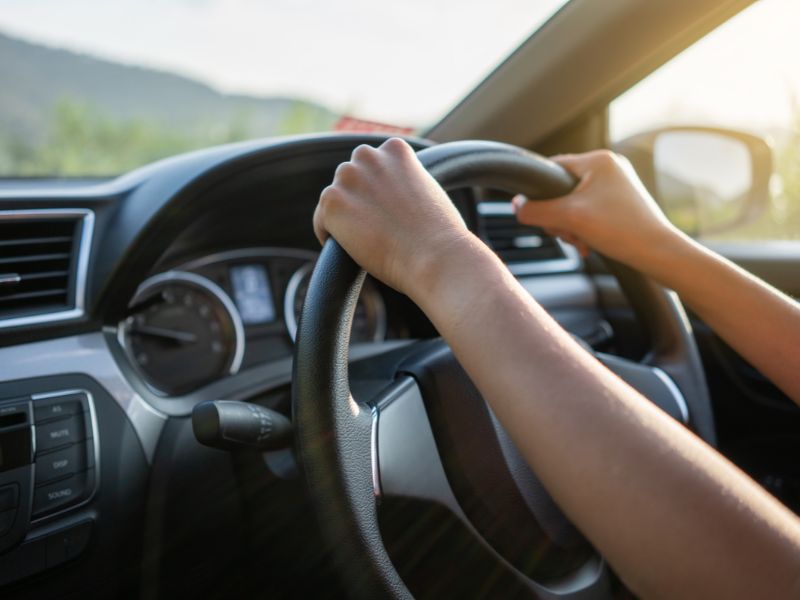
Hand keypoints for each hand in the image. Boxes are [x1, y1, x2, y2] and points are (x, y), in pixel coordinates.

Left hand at [313, 138, 475, 296]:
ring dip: (345, 217)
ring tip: (366, 240)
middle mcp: (368, 156)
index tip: (386, 211)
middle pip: (350, 177)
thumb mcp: (428, 191)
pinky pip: (322, 222)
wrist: (435, 256)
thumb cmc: (440, 235)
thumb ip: (406, 183)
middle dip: (358, 199)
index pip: (373, 165)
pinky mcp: (331, 202)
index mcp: (395, 149)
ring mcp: (347, 177)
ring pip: (335, 199)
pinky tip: (352, 250)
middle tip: (375, 228)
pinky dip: (331, 236)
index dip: (377, 190)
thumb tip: (391, 197)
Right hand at [513, 150, 683, 269]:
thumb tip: (516, 206)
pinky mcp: (622, 204)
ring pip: (574, 204)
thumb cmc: (620, 230)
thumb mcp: (569, 218)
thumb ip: (536, 210)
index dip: (540, 193)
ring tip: (580, 241)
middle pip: (562, 189)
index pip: (552, 168)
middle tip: (567, 233)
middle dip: (558, 216)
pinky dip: (584, 229)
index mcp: (598, 160)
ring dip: (570, 226)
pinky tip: (588, 245)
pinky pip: (590, 212)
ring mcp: (617, 185)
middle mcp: (610, 167)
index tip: (540, 214)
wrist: (659, 253)